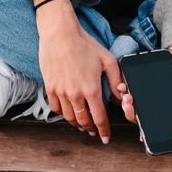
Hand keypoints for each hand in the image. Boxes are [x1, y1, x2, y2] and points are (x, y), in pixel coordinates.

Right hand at [36, 18, 125, 143]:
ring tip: (82, 124)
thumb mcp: (107, 59)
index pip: (99, 118)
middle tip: (94, 131)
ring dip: (77, 124)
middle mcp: (75, 94)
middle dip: (90, 129)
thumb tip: (121, 96)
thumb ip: (116, 80)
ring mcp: (60, 91)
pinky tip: (68, 112)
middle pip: (83, 121)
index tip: (105, 138)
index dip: (104, 131)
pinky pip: (55, 108)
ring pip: (69, 117)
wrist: (59, 33)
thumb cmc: (85, 44)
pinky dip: (63, 114)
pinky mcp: (49, 87)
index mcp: (91, 89)